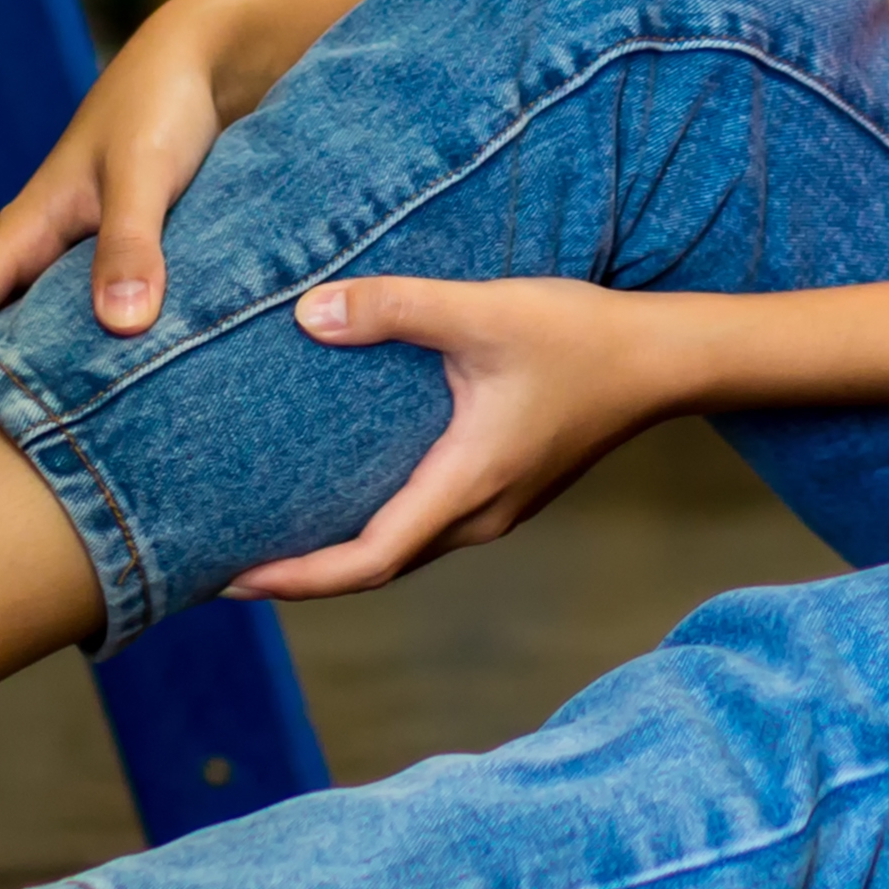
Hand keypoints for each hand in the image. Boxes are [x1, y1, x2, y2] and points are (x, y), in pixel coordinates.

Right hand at [0, 0, 234, 412]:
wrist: (204, 64)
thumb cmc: (163, 109)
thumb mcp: (145, 174)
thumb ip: (132, 243)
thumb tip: (120, 325)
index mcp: (28, 226)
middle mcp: (44, 246)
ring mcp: (81, 254)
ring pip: (37, 332)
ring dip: (21, 381)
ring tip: (12, 452)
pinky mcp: (123, 257)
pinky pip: (88, 323)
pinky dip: (82, 361)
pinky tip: (99, 403)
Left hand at [228, 277, 696, 598]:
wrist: (665, 358)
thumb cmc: (580, 335)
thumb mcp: (484, 311)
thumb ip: (397, 308)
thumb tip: (309, 314)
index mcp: (467, 485)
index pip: (366, 561)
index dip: (295, 579)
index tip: (231, 580)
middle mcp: (479, 513)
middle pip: (375, 569)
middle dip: (299, 577)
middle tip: (222, 570)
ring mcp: (496, 507)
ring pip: (402, 550)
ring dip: (337, 556)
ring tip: (271, 539)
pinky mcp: (506, 486)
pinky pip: (424, 524)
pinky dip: (373, 526)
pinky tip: (344, 495)